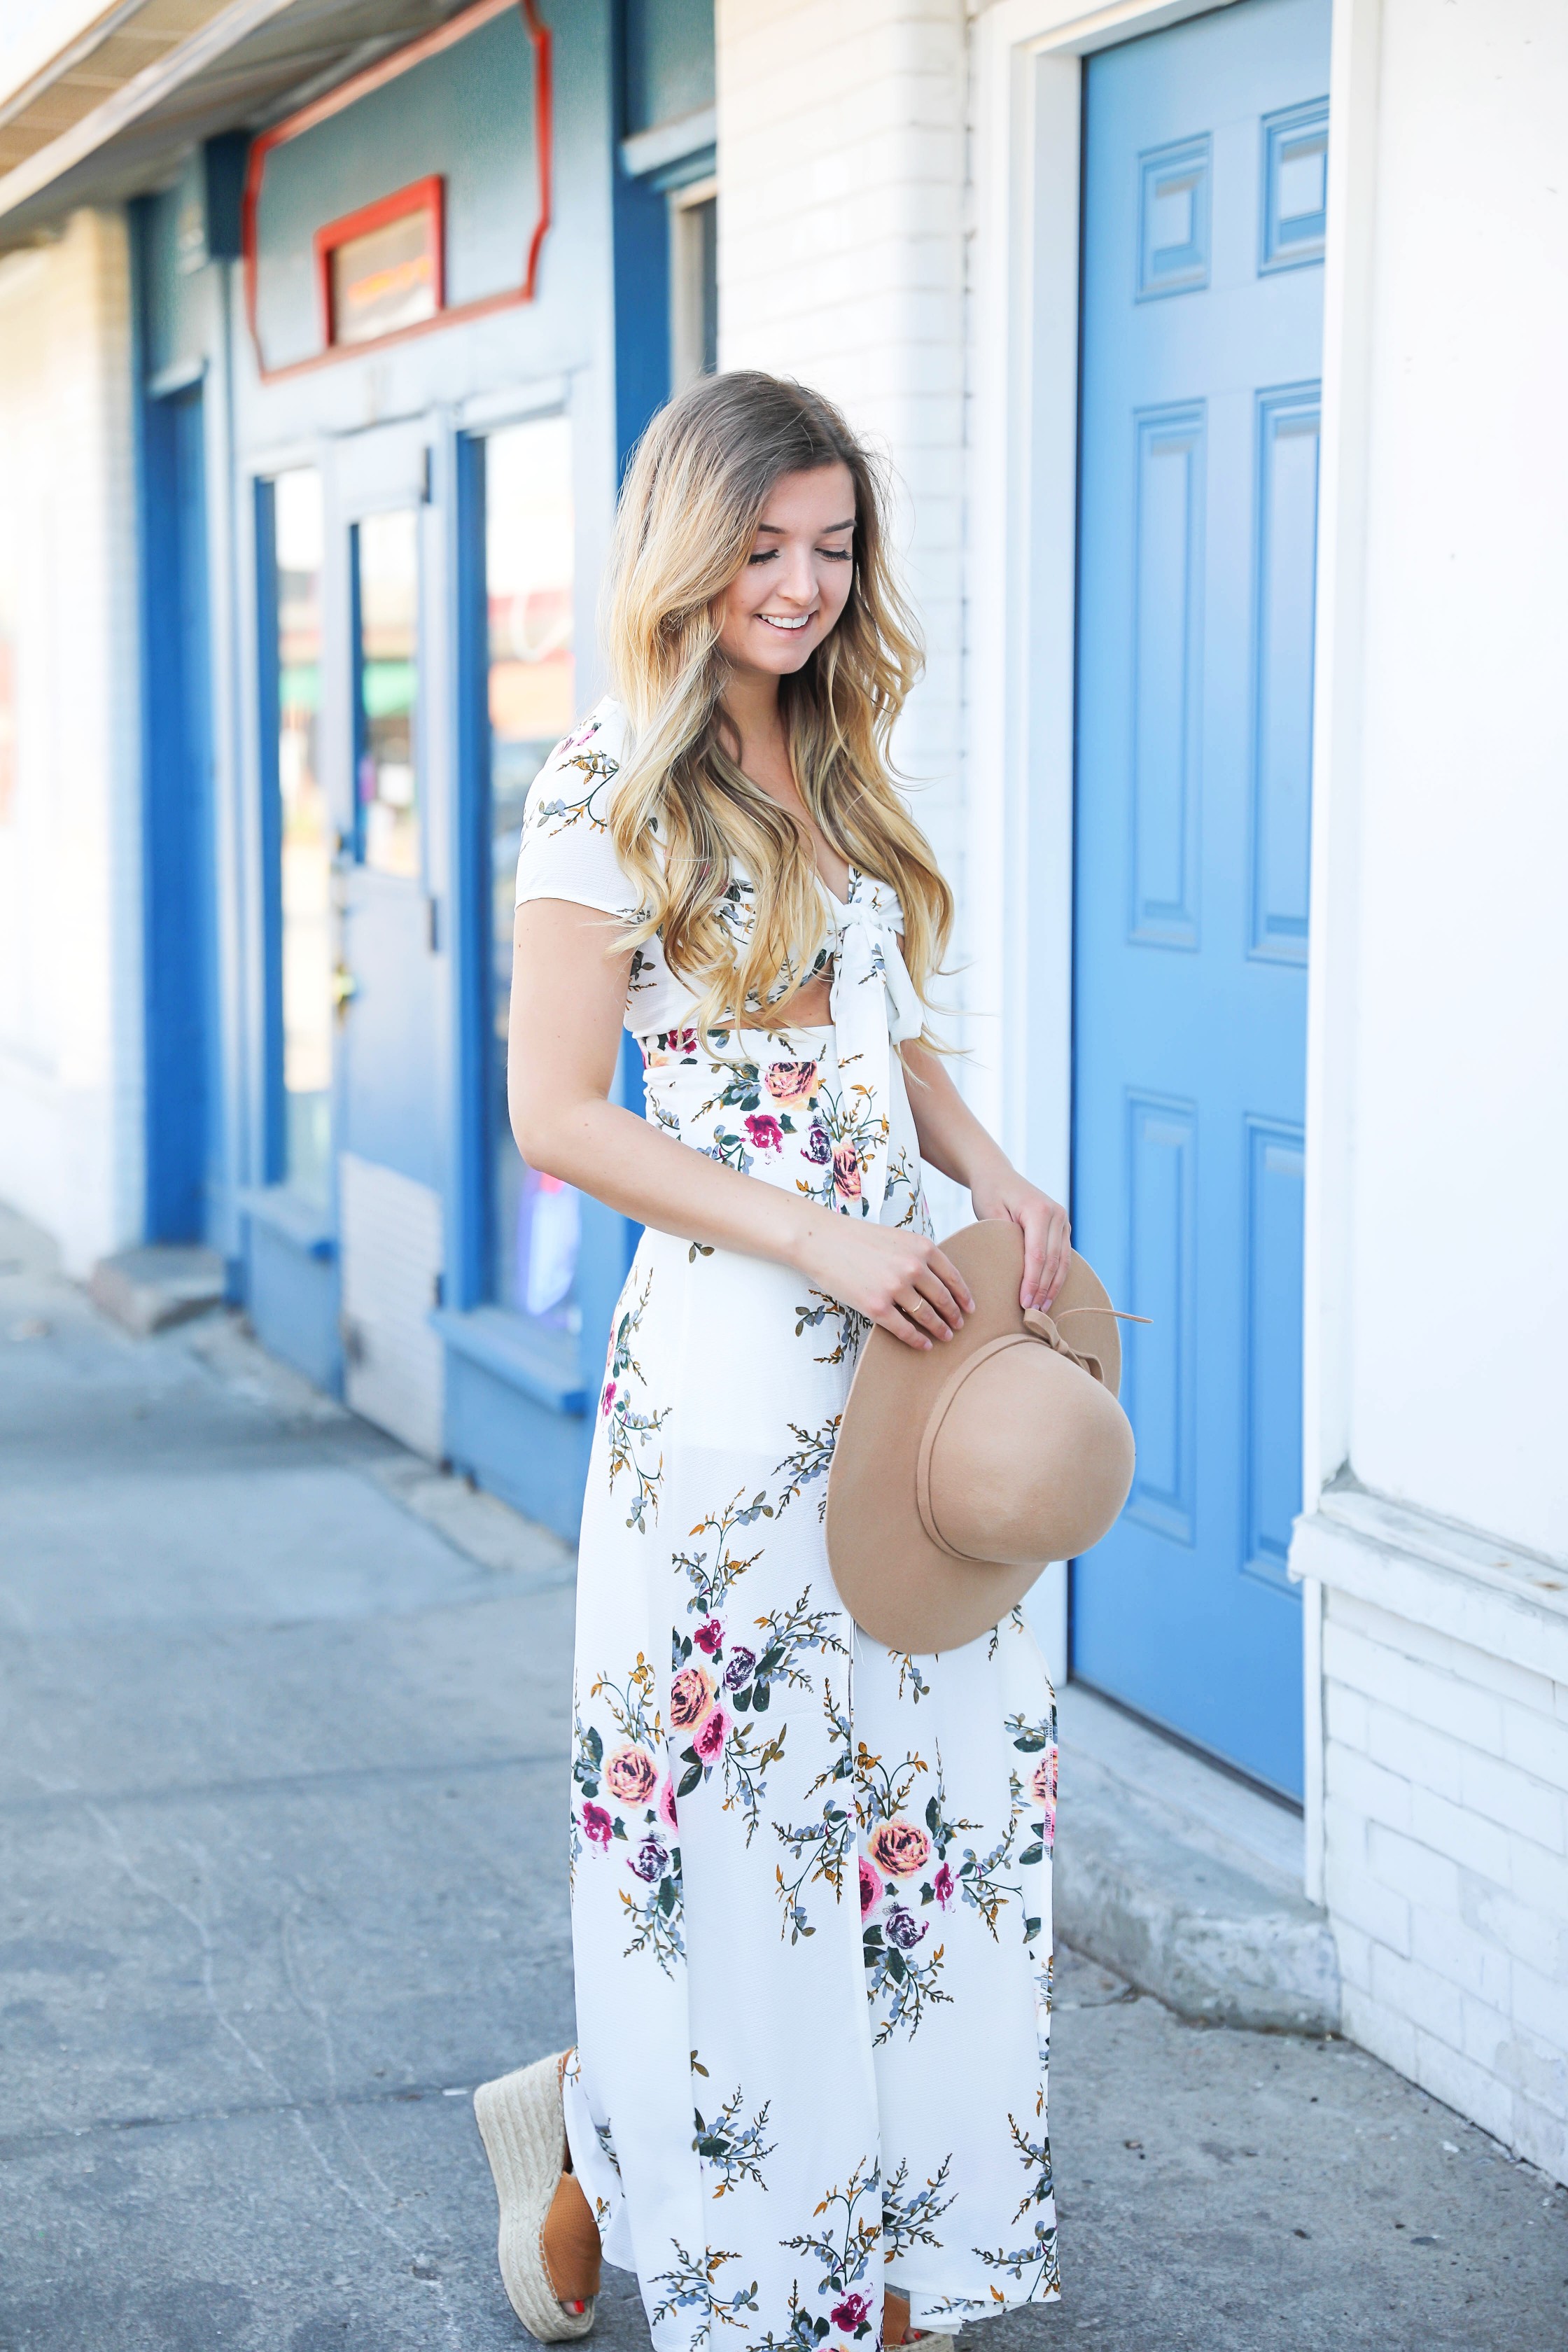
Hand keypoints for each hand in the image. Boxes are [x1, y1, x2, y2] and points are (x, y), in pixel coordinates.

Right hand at [795, 1217, 975, 1351]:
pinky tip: (924, 1345)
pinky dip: (918, 1340)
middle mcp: (913, 1267)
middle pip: (943, 1299)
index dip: (964, 1297)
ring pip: (927, 1316)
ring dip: (939, 1329)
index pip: (953, 1277)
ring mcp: (895, 1288)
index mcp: (922, 1247)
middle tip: (959, 1327)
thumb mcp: (898, 1237)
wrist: (822, 1241)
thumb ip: (919, 1255)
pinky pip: (904, 1329)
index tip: (970, 1309)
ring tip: (945, 1337)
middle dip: (954, 1316)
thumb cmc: (858, 1238)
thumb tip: (938, 1280)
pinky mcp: (876, 1306)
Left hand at [969, 1163, 1070, 1311]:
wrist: (998, 1175)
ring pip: (1063, 1261)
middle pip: (1053, 1261)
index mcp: (1039, 1210)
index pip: (1038, 1254)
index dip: (1033, 1281)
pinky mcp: (1062, 1227)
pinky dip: (1057, 1276)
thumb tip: (1016, 1268)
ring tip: (1042, 1308)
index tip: (1024, 1302)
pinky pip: (1063, 1256)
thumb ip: (1003, 1236)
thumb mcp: (989, 1212)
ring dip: (1053, 1286)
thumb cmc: (989, 1193)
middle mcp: (1056, 1215)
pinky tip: (1049, 1293)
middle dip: (1043, 1289)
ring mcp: (1062, 1220)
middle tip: (1033, 1313)